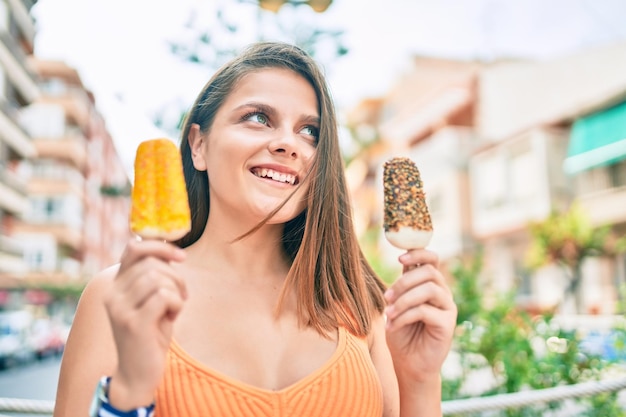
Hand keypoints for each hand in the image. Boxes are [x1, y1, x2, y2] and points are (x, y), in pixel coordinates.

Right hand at [103, 238, 186, 408]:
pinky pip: (164, 297)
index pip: (134, 248)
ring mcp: (120, 309)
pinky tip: (173, 317)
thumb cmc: (150, 335)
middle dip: (176, 276)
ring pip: (158, 278)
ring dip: (176, 291)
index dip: (161, 247)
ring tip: (175, 308)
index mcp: (115, 285)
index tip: (182, 257)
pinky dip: (177, 304)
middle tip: (181, 295)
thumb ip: (154, 277)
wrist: (137, 375)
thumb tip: (171, 250)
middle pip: (152, 264)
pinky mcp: (133, 323)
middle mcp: (112, 294)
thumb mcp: (150, 301)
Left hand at [383, 249, 456, 380]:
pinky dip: (404, 316)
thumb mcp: (396, 304)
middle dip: (404, 281)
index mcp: (428, 284)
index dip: (418, 253)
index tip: (399, 258)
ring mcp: (447, 307)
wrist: (408, 362)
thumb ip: (401, 284)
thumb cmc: (400, 331)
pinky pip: (425, 311)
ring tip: (388, 314)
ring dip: (404, 300)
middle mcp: (441, 292)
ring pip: (429, 289)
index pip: (432, 259)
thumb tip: (402, 262)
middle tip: (386, 297)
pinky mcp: (447, 324)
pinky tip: (393, 325)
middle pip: (429, 271)